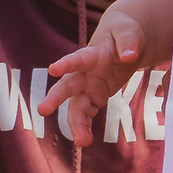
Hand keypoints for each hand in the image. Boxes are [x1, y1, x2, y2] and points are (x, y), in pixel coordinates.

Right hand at [43, 0, 172, 143]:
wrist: (123, 39)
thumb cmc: (124, 32)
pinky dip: (84, 127)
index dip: (67, 63)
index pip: (79, 58)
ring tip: (81, 141)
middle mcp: (85, 72)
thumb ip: (129, 41)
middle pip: (68, 85)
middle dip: (56, 98)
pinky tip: (85, 140)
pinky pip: (86, 114)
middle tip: (42, 110)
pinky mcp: (94, 96)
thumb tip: (130, 55)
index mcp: (93, 53)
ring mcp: (88, 86)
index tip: (53, 69)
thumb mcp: (129, 31)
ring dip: (75, 123)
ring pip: (76, 106)